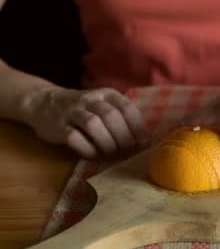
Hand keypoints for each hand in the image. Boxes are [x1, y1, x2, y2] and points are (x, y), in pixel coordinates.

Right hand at [22, 87, 147, 158]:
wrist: (44, 103)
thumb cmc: (84, 110)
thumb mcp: (105, 106)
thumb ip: (123, 119)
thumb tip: (146, 143)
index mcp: (107, 94)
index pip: (127, 108)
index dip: (138, 128)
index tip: (143, 144)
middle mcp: (90, 99)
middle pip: (111, 117)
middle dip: (123, 137)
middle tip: (127, 151)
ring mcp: (72, 112)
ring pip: (93, 124)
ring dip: (106, 143)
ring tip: (110, 153)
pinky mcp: (58, 126)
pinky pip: (73, 137)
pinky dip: (86, 149)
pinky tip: (92, 154)